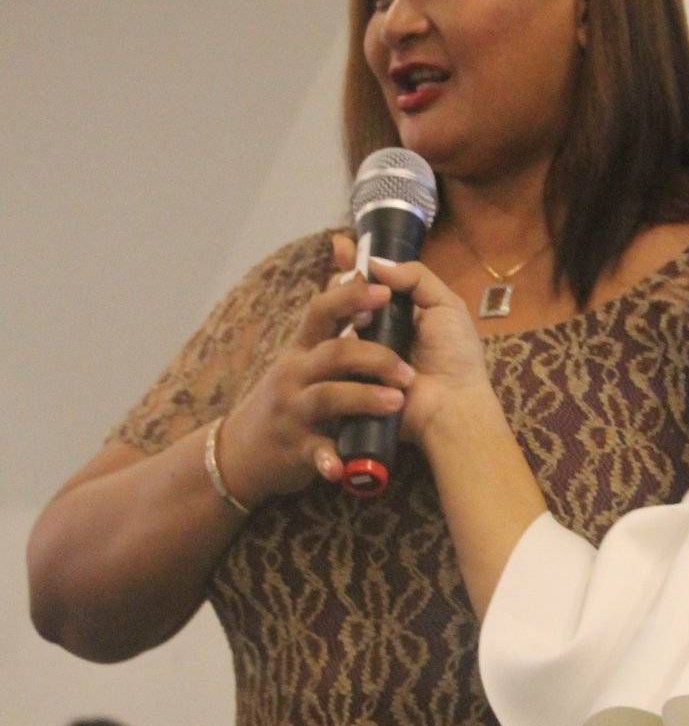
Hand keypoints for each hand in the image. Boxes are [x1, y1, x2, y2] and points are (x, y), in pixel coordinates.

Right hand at [216, 256, 415, 501]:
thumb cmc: (288, 395)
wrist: (244, 454)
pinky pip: (314, 452)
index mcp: (305, 347)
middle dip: (373, 355)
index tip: (380, 289)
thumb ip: (335, 309)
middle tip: (406, 367)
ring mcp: (294, 411)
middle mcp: (296, 373)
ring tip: (396, 401)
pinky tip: (343, 467)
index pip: (323, 309)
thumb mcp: (304, 353)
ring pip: (328, 396)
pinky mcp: (295, 448)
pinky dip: (328, 459)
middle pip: (334, 352)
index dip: (351, 296)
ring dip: (364, 397)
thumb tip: (356, 258)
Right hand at [334, 237, 493, 444]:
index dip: (352, 264)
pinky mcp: (347, 380)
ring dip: (348, 313)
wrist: (452, 403)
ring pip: (333, 324)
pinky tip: (352, 335)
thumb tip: (375, 261)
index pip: (365, 283)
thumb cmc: (455, 357)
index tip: (342, 246)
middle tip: (356, 283)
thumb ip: (416, 277)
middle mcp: (372, 332)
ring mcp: (357, 357)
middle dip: (346, 286)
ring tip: (367, 317)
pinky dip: (339, 342)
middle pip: (341, 300)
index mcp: (395, 313)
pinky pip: (330, 355)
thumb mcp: (446, 306)